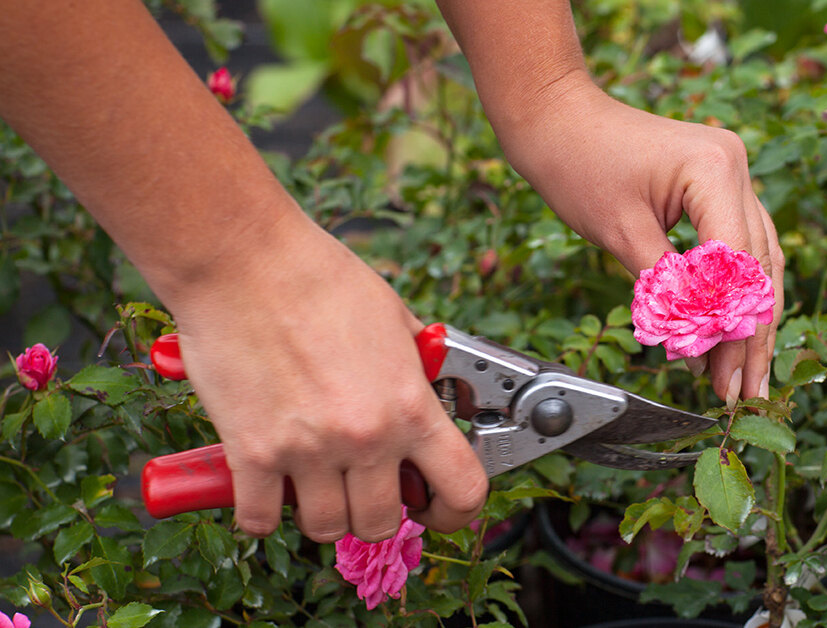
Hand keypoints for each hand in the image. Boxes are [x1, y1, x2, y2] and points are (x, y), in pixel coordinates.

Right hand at [167, 213, 487, 539]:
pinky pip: (259, 519)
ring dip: (322, 512)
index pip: (463, 489)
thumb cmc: (318, 277)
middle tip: (362, 486)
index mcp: (411, 405)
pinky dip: (261, 512)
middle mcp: (366, 437)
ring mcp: (308, 450)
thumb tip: (433, 393)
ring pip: (327, 528)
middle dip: (376, 511)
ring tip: (314, 480)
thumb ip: (416, 369)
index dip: (454, 511)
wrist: (244, 261)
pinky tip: (264, 486)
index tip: (437, 508)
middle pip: (384, 523)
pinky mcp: (251, 453)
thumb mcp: (396, 319)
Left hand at [496, 76, 784, 404]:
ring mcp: (732, 173)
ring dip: (749, 319)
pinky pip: (739, 244)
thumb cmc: (577, 163)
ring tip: (746, 377)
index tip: (721, 376)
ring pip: (757, 260)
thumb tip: (696, 346)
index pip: (737, 264)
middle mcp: (736, 167)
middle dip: (749, 336)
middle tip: (742, 392)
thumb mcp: (620, 233)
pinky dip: (733, 290)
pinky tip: (732, 332)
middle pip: (757, 267)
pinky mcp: (718, 184)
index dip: (731, 327)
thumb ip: (665, 289)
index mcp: (715, 170)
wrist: (557, 116)